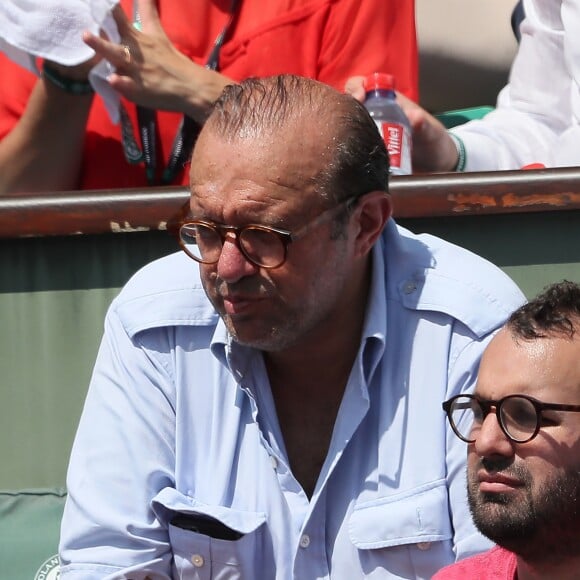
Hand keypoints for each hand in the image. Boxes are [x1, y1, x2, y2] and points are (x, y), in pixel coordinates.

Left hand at [82, 0, 230, 121]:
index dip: (106, 9)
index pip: (117, 17)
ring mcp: (135, 71)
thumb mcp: (157, 32)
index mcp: (136, 37)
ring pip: (116, 58)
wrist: (190, 87)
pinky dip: (120, 83)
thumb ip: (147, 10)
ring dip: (102, 49)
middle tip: (84, 30)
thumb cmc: (172, 60)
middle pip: (113, 37)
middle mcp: (133, 51)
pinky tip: (113, 80)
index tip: (96, 3)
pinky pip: (127, 86)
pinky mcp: (139, 90)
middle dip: (99, 33)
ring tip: (87, 38)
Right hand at [344, 76, 458, 172]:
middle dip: (344, 111)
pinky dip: (346, 149)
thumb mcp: (431, 133)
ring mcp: (369, 133)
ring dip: (342, 131)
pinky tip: (349, 157)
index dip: (355, 87)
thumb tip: (414, 116)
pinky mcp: (367, 152)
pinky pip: (351, 147)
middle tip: (349, 124)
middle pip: (348, 106)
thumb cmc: (434, 142)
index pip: (362, 85)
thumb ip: (424, 125)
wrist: (436, 165)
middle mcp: (374, 115)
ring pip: (346, 126)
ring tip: (347, 142)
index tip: (359, 98)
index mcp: (388, 102)